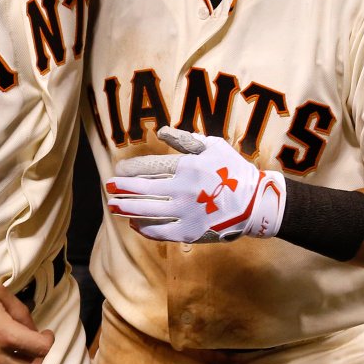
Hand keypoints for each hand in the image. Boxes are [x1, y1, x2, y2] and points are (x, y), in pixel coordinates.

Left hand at [105, 126, 285, 243]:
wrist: (255, 204)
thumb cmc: (233, 171)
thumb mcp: (213, 147)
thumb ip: (185, 140)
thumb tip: (160, 131)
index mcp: (187, 166)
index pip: (149, 167)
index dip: (129, 170)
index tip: (117, 172)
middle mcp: (182, 189)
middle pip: (143, 190)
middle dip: (122, 189)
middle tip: (108, 187)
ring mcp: (185, 212)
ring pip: (147, 211)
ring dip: (126, 209)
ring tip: (113, 206)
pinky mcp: (189, 231)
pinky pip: (160, 232)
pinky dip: (144, 228)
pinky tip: (134, 225)